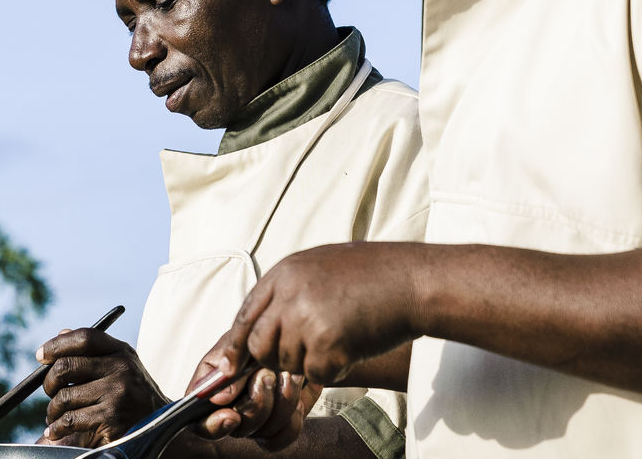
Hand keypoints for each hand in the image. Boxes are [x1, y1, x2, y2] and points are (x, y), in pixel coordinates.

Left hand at [36, 327, 168, 446]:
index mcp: (122, 351)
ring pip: (64, 397)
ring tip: (55, 415)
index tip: (41, 355)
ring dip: (52, 410)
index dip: (57, 345)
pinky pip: (70, 420)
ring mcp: (117, 392)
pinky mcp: (112, 417)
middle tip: (49, 391)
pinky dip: (57, 427)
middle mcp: (121, 368)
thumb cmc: (133, 393)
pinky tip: (56, 430)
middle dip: (48, 382)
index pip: (85, 337)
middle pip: (66, 366)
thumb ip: (93, 350)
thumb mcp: (121, 365)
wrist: (159, 425)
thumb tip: (60, 334)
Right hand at [188, 340, 321, 451]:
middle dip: (257, 401)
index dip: (214, 425)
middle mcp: (233, 412)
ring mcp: (258, 421)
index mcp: (212, 393)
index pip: (202, 424)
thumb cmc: (258, 333)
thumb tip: (218, 398)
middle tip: (267, 375)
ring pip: (265, 432)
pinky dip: (294, 413)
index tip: (232, 415)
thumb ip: (228, 362)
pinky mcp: (283, 422)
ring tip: (288, 374)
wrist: (291, 334)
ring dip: (281, 401)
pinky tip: (298, 390)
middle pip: (240, 429)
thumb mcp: (240, 339)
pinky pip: (287, 434)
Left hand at [202, 243, 422, 386]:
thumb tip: (267, 320)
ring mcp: (306, 319)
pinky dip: (334, 368)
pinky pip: (316, 373)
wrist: (411, 280)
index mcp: (285, 273)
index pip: (246, 314)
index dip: (237, 343)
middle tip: (307, 351)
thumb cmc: (374, 274)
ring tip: (341, 337)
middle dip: (277, 357)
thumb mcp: (321, 268)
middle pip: (260, 345)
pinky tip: (353, 346)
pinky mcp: (326, 344)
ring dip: (312, 361)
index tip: (230, 365)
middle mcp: (288, 295)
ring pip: (288, 363)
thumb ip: (291, 290)